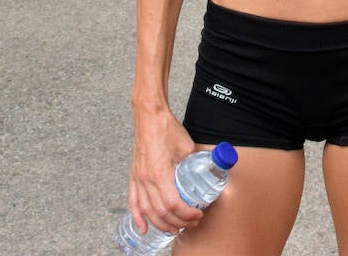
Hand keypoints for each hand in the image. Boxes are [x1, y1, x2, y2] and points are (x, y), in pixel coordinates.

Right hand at [128, 108, 201, 236]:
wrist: (149, 117)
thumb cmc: (168, 129)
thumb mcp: (188, 147)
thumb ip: (198, 160)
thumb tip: (214, 166)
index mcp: (161, 174)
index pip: (174, 205)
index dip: (186, 214)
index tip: (198, 215)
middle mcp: (147, 180)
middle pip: (161, 212)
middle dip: (177, 223)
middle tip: (190, 224)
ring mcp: (138, 180)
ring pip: (147, 211)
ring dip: (161, 224)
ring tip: (173, 229)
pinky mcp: (133, 177)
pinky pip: (133, 202)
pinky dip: (137, 217)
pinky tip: (142, 228)